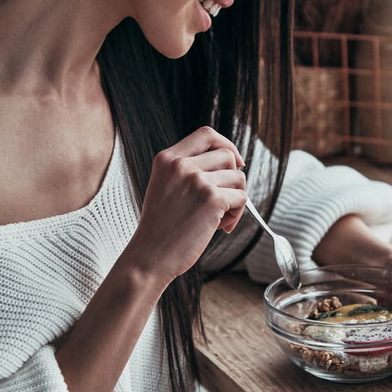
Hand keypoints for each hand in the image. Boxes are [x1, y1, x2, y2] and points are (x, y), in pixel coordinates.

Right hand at [125, 127, 245, 283]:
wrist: (150, 257)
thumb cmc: (161, 228)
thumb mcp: (165, 187)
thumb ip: (188, 170)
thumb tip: (232, 164)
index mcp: (167, 159)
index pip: (206, 134)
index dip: (226, 144)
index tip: (236, 162)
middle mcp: (181, 165)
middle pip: (228, 156)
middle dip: (232, 179)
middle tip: (223, 203)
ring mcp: (197, 180)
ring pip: (238, 178)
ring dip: (235, 200)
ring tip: (219, 219)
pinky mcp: (212, 199)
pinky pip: (241, 198)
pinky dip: (237, 214)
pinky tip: (221, 228)